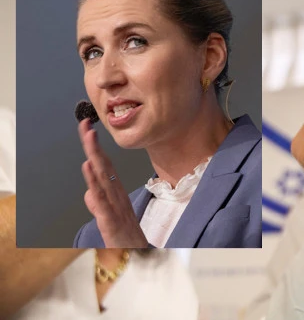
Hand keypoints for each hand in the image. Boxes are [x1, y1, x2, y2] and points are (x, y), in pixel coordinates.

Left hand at [78, 118, 147, 247]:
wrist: (137, 256)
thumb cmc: (124, 235)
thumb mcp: (107, 218)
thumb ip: (97, 204)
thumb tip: (89, 193)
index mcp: (114, 192)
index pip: (102, 165)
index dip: (94, 147)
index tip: (87, 128)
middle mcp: (116, 195)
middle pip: (103, 166)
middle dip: (94, 146)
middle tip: (86, 126)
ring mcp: (115, 206)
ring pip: (103, 180)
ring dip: (96, 160)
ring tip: (88, 142)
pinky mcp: (111, 221)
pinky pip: (102, 203)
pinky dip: (95, 189)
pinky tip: (89, 176)